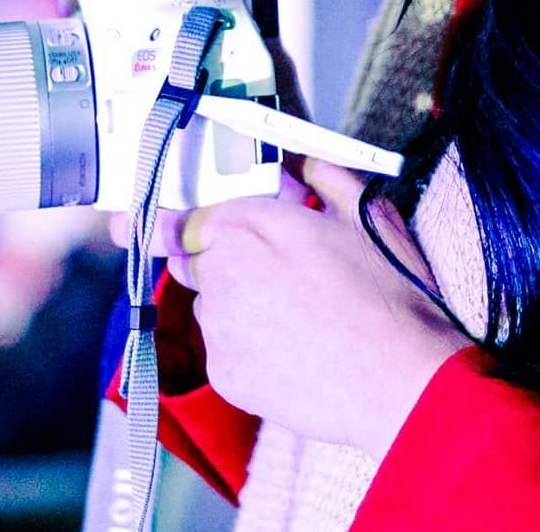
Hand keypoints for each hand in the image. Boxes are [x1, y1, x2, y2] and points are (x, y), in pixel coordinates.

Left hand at [119, 161, 466, 458]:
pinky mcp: (226, 375)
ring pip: (212, 304)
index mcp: (249, 226)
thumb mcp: (364, 212)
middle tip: (271, 265)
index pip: (182, 216)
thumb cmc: (386, 292)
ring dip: (237, 300)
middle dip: (221, 256)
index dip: (174, 219)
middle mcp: (221, 275)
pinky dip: (247, 343)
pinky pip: (224, 347)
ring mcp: (220, 329)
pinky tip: (293, 344)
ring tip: (295, 311)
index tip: (141, 221)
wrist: (399, 378)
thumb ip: (321, 176)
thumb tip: (303, 162)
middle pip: (195, 258)